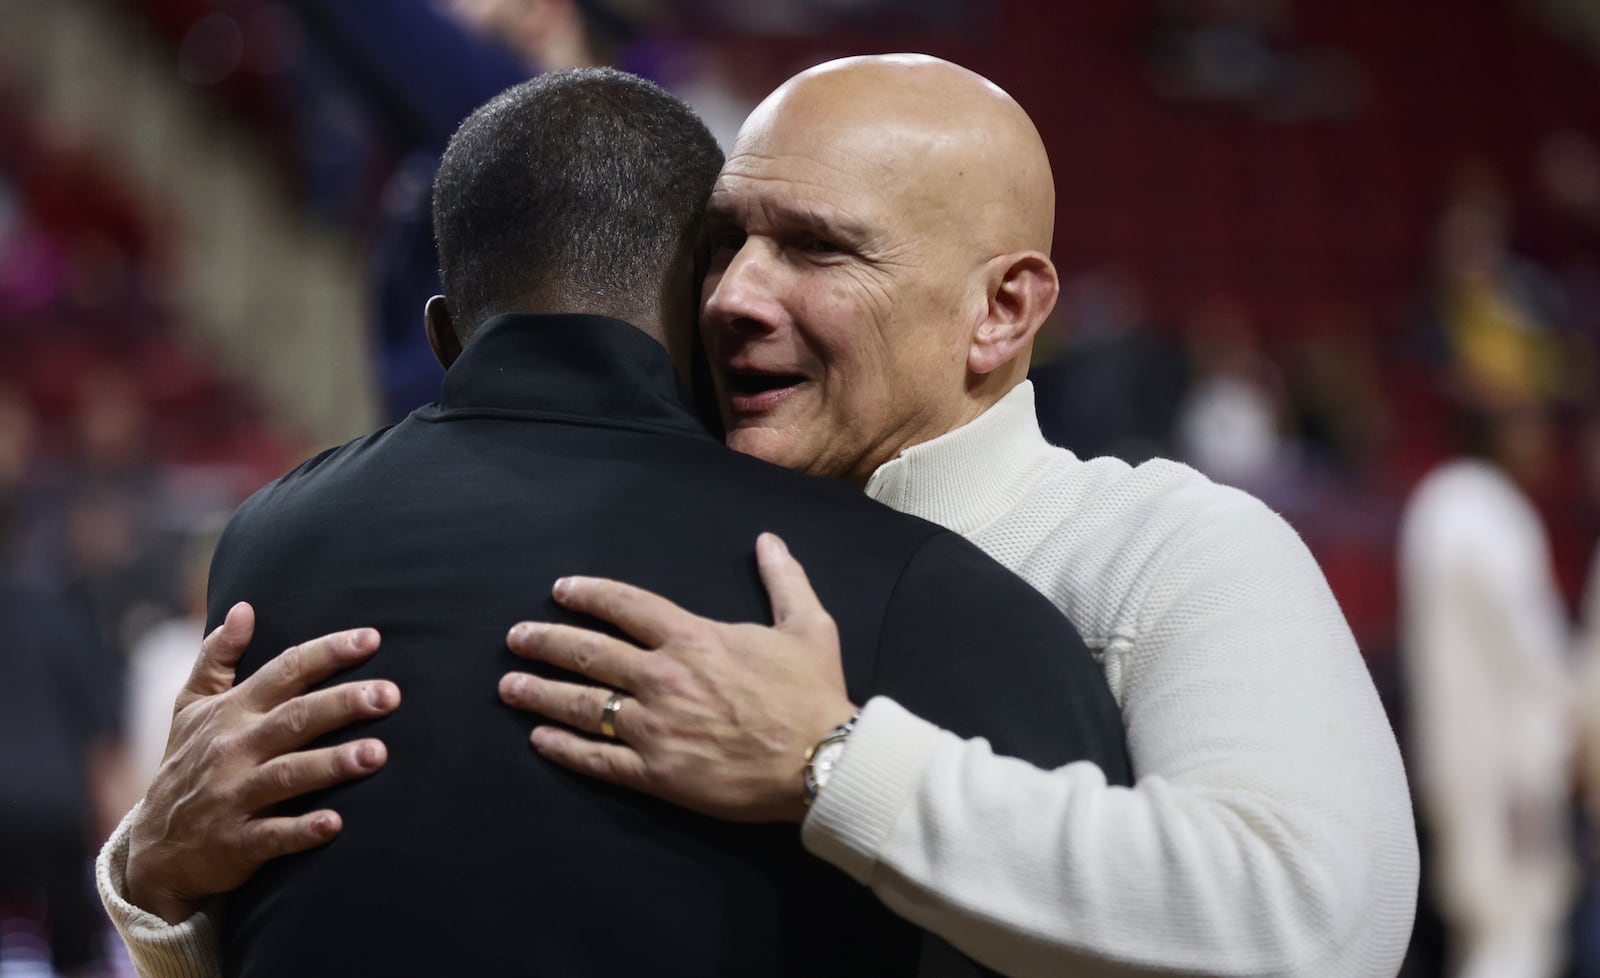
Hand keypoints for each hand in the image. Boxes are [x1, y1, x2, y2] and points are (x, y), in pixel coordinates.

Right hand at [126, 603, 399, 923]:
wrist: (155, 850)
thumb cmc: (188, 765)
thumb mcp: (190, 707)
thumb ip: (216, 656)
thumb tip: (243, 607)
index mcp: (231, 711)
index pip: (283, 672)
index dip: (327, 653)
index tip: (372, 639)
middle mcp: (233, 748)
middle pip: (294, 718)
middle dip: (343, 704)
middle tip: (391, 695)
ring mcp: (233, 796)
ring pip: (288, 774)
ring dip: (332, 763)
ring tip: (378, 754)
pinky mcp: (236, 842)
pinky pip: (272, 835)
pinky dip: (302, 831)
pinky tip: (336, 824)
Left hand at [500, 533, 854, 823]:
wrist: (821, 761)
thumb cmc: (814, 694)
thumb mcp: (808, 626)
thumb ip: (784, 580)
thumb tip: (769, 541)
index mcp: (694, 638)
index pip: (626, 605)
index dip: (589, 594)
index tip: (560, 590)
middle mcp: (663, 676)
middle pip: (589, 652)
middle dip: (546, 641)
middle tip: (516, 637)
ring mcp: (655, 726)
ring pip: (582, 704)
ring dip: (540, 693)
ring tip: (509, 686)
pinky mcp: (656, 772)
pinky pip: (597, 758)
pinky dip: (564, 749)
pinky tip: (540, 740)